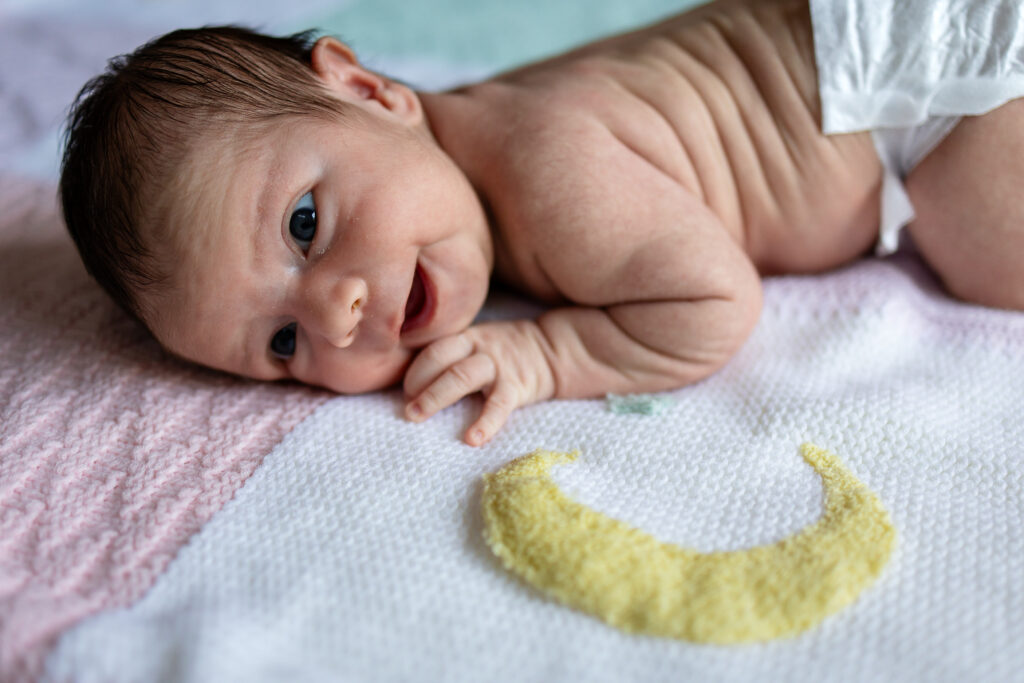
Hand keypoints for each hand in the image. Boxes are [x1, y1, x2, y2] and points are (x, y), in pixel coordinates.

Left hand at [403, 320, 555, 445]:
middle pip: (441, 361)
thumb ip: (452, 356)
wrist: (551, 350)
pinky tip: (472, 439)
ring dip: (435, 396)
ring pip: (461, 376)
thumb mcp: (478, 343)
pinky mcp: (516, 386)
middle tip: (404, 409)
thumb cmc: (503, 353)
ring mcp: (497, 365)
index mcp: (466, 338)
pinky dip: (485, 423)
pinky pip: (498, 405)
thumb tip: (413, 386)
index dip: (414, 371)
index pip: (433, 349)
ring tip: (417, 417)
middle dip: (417, 384)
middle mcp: (478, 348)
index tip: (406, 393)